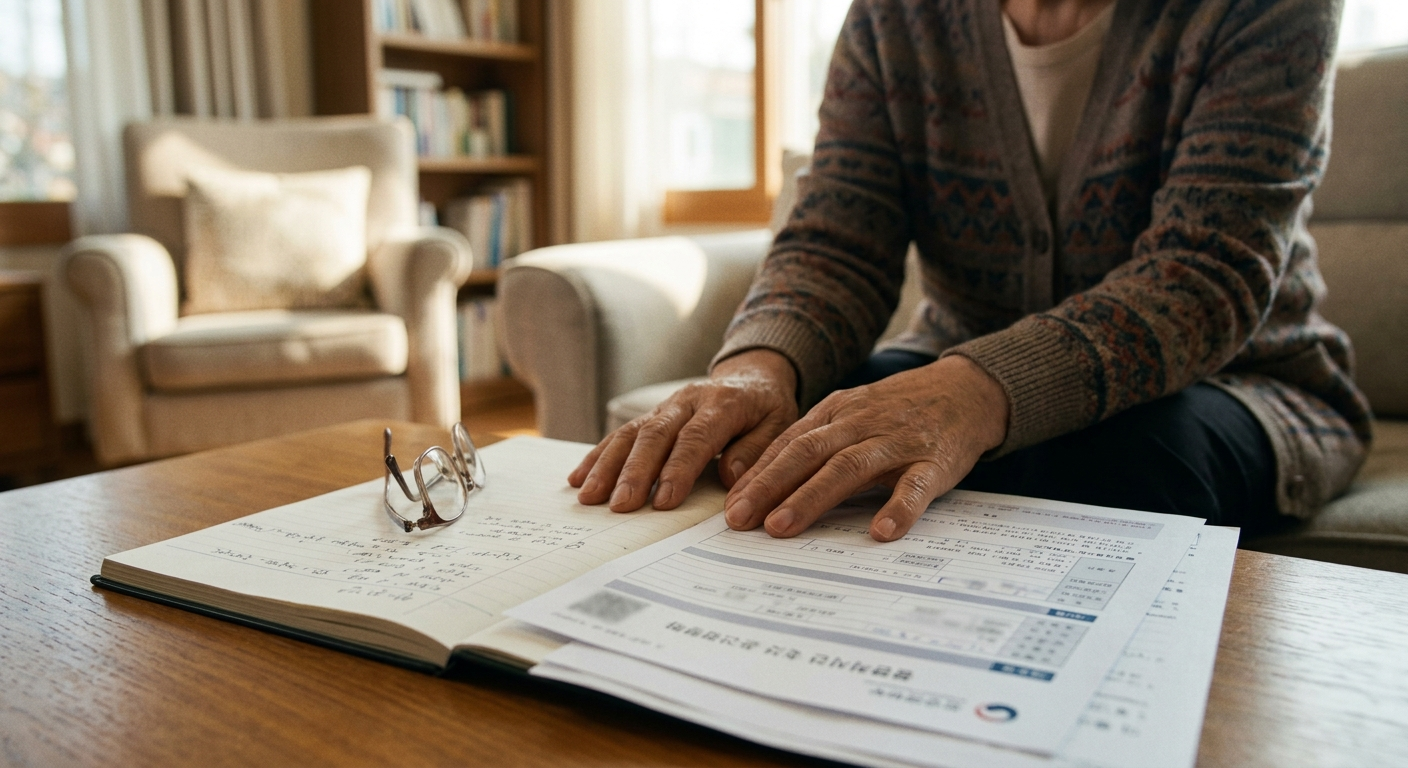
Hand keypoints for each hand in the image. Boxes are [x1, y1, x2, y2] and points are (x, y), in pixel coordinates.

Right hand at [569, 349, 799, 510]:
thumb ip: (757, 450)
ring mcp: (664, 407)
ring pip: (631, 433)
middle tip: (620, 505)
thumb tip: (731, 477)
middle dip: (635, 472)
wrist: (752, 376)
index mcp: (723, 404)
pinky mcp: (650, 415)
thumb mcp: (779, 424)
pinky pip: (620, 433)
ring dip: (607, 466)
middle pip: (655, 435)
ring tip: (589, 496)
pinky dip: (598, 456)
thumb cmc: (766, 408)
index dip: (678, 469)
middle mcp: (687, 401)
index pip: (696, 438)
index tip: (664, 502)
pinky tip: (579, 478)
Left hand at [723, 355, 1008, 541]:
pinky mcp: (934, 461)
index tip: (729, 506)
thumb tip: (764, 485)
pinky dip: (898, 508)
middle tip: (738, 520)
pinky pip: (915, 486)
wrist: (966, 390)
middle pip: (806, 453)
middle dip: (768, 487)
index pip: (787, 444)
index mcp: (836, 413)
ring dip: (811, 498)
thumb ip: (815, 444)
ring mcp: (897, 441)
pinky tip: (882, 531)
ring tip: (781, 527)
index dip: (756, 475)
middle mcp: (860, 423)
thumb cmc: (899, 412)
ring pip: (848, 467)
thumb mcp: (852, 415)